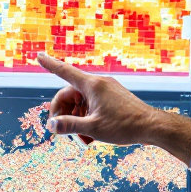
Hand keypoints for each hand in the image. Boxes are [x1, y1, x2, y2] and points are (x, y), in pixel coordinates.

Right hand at [37, 52, 190, 165]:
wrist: (152, 127)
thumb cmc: (125, 126)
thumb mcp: (93, 128)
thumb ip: (69, 125)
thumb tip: (51, 126)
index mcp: (92, 85)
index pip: (64, 71)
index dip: (49, 64)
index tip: (38, 55)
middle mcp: (98, 84)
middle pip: (69, 93)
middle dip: (62, 111)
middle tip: (60, 130)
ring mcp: (106, 90)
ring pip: (80, 101)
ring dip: (75, 117)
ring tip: (80, 136)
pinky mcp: (112, 98)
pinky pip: (91, 103)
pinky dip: (86, 116)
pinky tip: (89, 132)